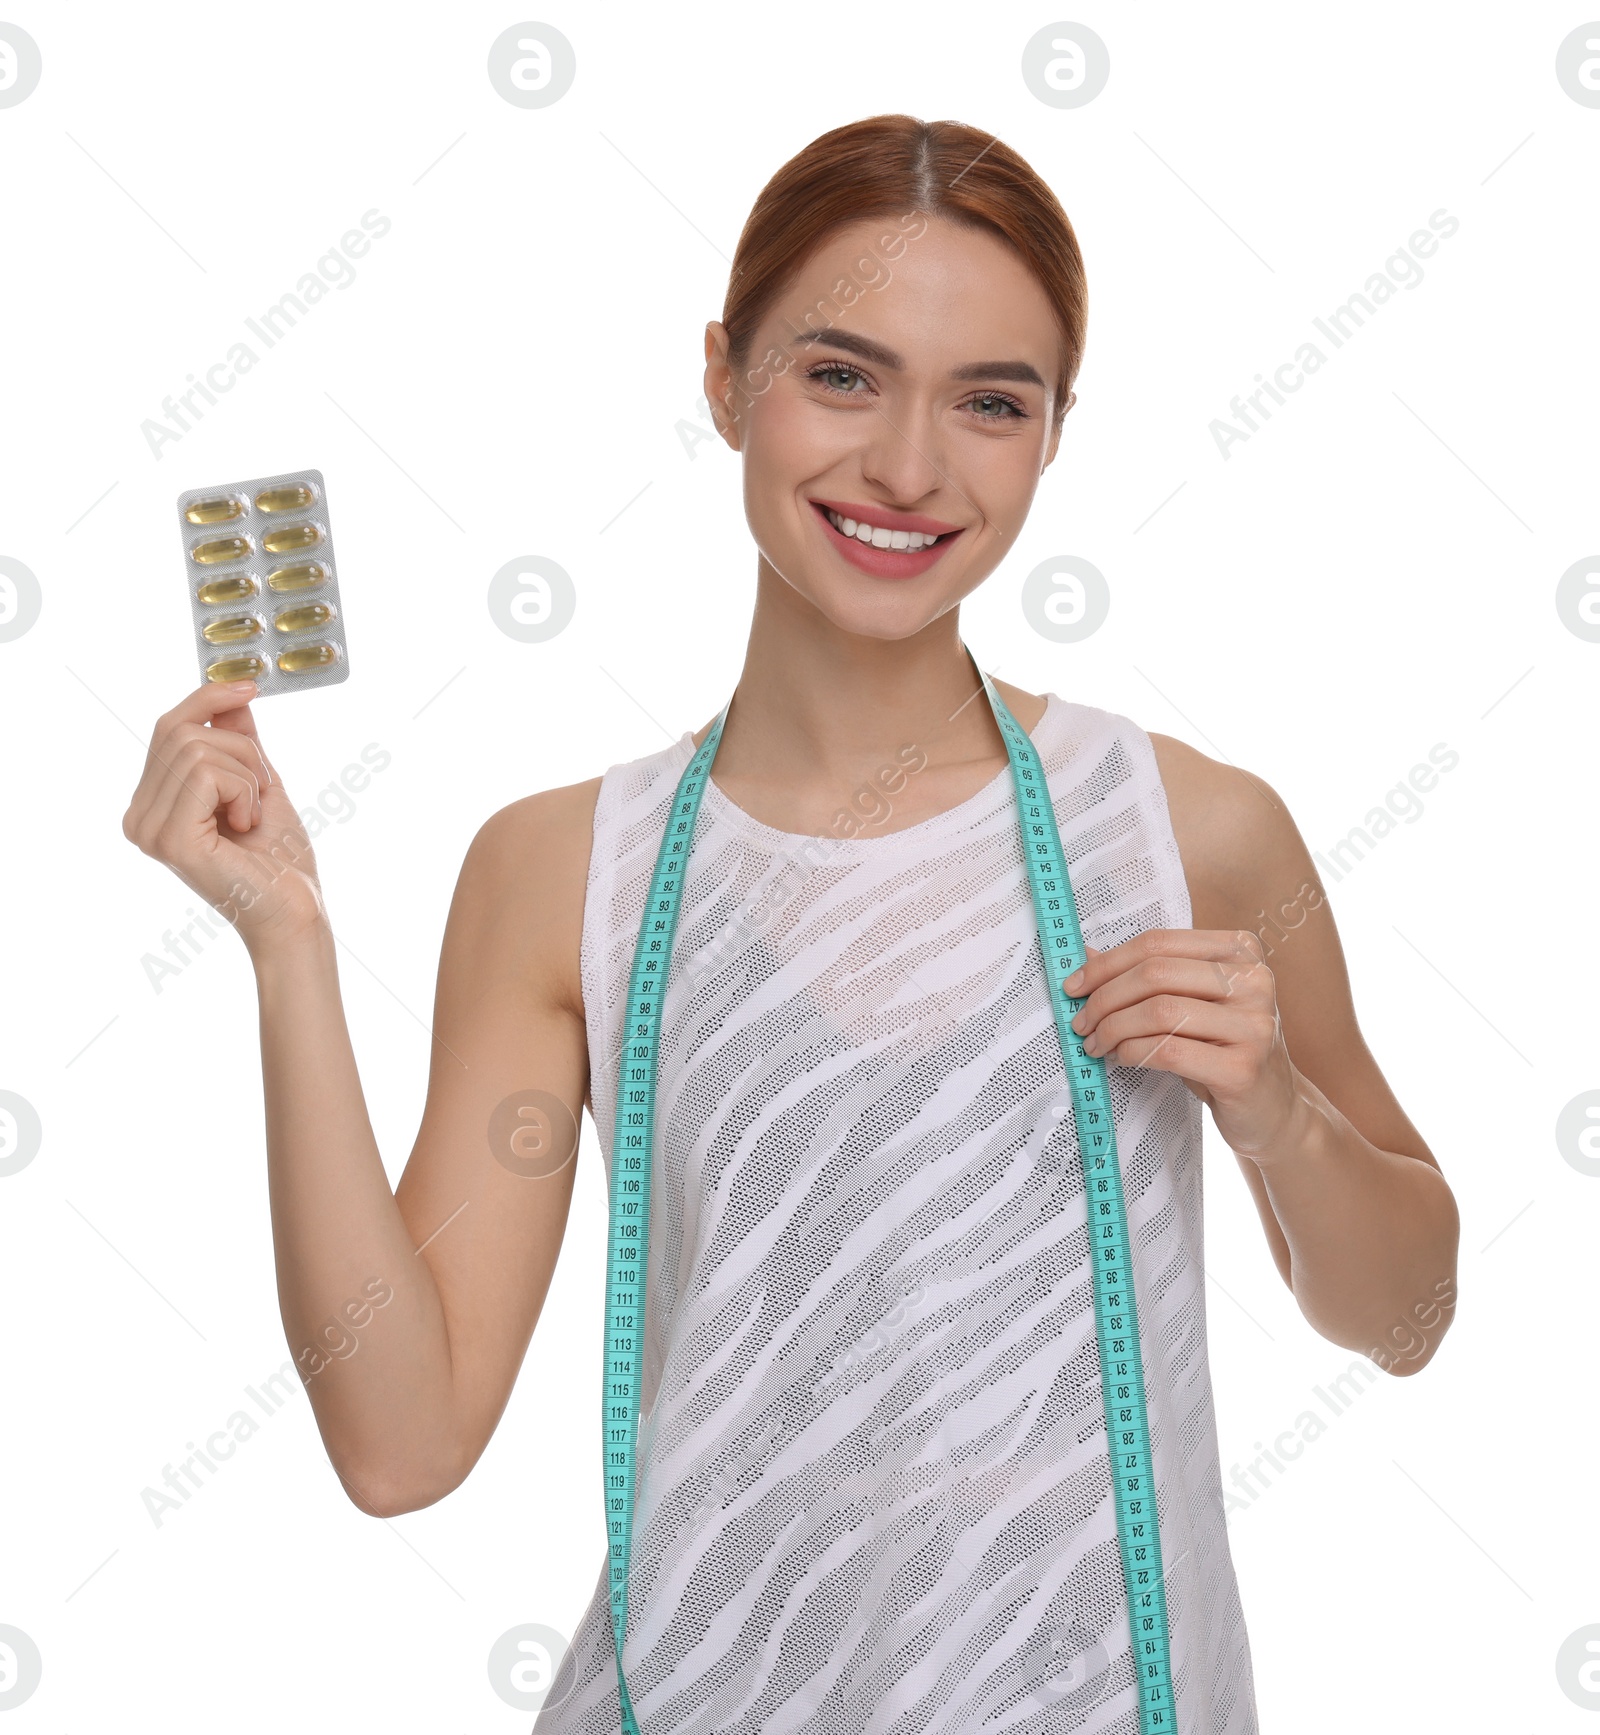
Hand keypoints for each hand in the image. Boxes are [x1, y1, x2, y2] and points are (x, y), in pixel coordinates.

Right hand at [122, 681, 326, 954]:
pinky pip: (206, 773)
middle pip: (181, 730)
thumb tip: (231, 697)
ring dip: (247, 775)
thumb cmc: (280, 860)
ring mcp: (148, 828)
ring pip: (197, 748)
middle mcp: (139, 816)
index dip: (206, 698)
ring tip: (254, 816)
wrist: (295, 910)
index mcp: (152, 804)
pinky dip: (243, 791)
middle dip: (241, 749)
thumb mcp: (260, 784)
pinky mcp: (169, 838)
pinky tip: (247, 826)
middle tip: (263, 791)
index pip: (167, 727)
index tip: (250, 685)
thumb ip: (238, 743)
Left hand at [1061, 930, 1302, 1160]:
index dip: (1107, 964)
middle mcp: (1254, 981)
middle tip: (1081, 1023)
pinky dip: (1132, 1053)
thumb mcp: (1190, 1004)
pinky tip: (1121, 1059)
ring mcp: (1254, 1025)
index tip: (1074, 986)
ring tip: (1096, 1045)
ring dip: (1113, 1029)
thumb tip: (1086, 954)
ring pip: (1159, 1011)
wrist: (1274, 1110)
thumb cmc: (1222, 1050)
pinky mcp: (1244, 1068)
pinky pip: (1168, 1050)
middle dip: (1104, 999)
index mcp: (1240, 951)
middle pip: (1155, 974)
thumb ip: (1148, 976)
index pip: (1158, 943)